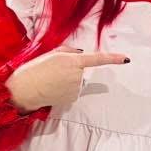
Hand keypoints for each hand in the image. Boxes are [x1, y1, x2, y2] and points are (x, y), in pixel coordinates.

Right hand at [6, 46, 129, 112]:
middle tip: (54, 71)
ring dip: (68, 80)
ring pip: (77, 81)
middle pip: (82, 70)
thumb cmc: (35, 69)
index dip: (113, 58)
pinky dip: (65, 89)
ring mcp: (76, 88)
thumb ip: (69, 52)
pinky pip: (73, 90)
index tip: (125, 59)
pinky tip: (53, 88)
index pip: (97, 59)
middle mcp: (77, 75)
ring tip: (51, 80)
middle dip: (72, 69)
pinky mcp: (73, 98)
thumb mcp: (51, 54)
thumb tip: (81, 55)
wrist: (25, 89)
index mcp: (72, 61)